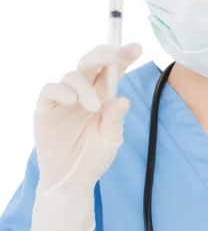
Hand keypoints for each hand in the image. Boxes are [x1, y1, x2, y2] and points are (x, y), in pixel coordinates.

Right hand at [30, 42, 141, 230]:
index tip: (137, 48)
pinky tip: (72, 101)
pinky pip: (50, 90)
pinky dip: (61, 90)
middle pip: (91, 63)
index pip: (113, 70)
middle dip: (103, 54)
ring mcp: (64, 99)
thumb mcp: (110, 141)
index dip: (123, 56)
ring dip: (85, 86)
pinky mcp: (46, 108)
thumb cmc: (92, 159)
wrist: (71, 182)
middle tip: (114, 57)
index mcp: (103, 96)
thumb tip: (122, 100)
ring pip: (72, 75)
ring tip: (94, 107)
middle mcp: (84, 92)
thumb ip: (115, 121)